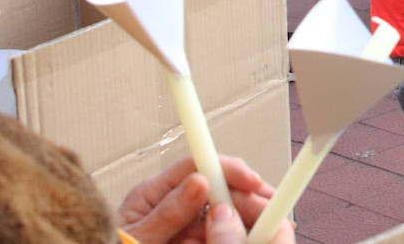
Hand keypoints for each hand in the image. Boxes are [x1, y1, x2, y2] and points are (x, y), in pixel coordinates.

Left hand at [117, 155, 292, 243]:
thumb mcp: (135, 237)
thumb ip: (165, 213)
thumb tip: (199, 182)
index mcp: (152, 194)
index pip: (197, 167)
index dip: (228, 169)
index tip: (252, 179)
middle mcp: (170, 206)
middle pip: (216, 191)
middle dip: (243, 199)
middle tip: (268, 210)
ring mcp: (179, 228)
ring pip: (220, 216)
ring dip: (238, 222)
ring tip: (253, 232)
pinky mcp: (188, 243)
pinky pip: (213, 237)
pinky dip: (225, 239)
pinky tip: (231, 242)